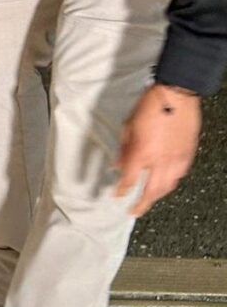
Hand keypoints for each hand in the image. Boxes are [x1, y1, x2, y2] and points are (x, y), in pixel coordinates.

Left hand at [115, 84, 201, 216]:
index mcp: (143, 153)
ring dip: (157, 196)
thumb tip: (118, 165)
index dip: (122, 191)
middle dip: (142, 204)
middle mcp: (161, 160)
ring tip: (149, 200)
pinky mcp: (188, 153)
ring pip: (168, 186)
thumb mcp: (128, 128)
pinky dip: (171, 182)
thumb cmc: (151, 106)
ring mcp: (177, 158)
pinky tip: (167, 182)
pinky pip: (180, 175)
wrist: (176, 95)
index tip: (117, 196)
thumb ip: (124, 150)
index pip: (130, 181)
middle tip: (134, 211)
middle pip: (151, 191)